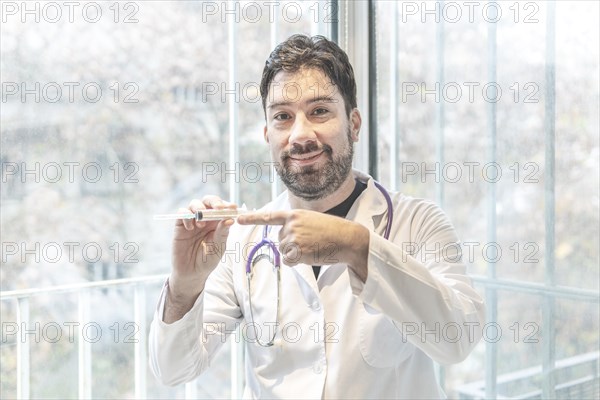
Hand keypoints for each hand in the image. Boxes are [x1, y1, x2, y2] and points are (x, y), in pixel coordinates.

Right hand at [165, 196, 235, 322]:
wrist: (191, 273)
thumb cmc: (207, 260)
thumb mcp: (218, 248)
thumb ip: (222, 233)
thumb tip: (230, 219)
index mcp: (217, 222)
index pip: (222, 208)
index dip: (227, 205)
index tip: (233, 208)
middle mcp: (205, 219)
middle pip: (208, 201)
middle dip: (214, 202)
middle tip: (218, 208)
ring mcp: (192, 221)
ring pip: (194, 204)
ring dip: (199, 209)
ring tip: (202, 224)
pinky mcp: (180, 225)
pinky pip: (182, 213)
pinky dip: (187, 216)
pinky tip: (191, 228)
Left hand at [237, 209, 368, 277]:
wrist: (347, 238)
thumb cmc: (333, 232)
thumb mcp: (312, 221)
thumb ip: (296, 226)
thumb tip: (286, 243)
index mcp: (295, 214)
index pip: (270, 216)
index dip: (252, 218)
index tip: (237, 219)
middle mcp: (291, 224)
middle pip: (280, 241)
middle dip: (293, 245)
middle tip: (312, 242)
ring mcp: (294, 236)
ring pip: (285, 251)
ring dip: (297, 254)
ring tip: (314, 247)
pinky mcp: (297, 249)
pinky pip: (289, 260)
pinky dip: (298, 261)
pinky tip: (311, 254)